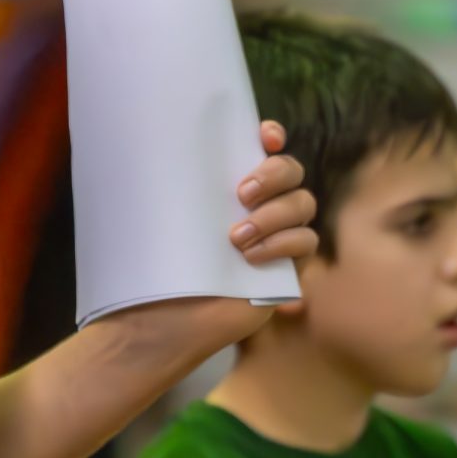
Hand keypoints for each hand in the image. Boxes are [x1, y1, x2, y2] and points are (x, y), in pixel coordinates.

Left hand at [92, 120, 318, 355]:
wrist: (168, 320)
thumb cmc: (156, 268)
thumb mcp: (157, 217)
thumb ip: (170, 180)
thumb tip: (151, 142)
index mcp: (228, 185)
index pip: (263, 147)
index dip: (271, 137)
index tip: (264, 138)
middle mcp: (258, 205)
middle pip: (292, 170)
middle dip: (273, 175)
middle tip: (240, 194)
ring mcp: (277, 235)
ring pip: (303, 203)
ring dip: (274, 215)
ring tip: (236, 238)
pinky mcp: (288, 267)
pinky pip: (306, 241)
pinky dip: (283, 244)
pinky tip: (252, 259)